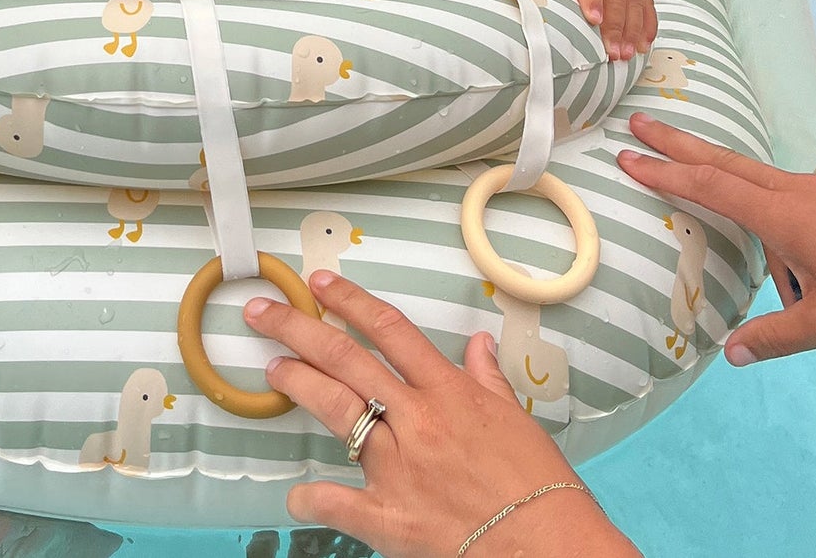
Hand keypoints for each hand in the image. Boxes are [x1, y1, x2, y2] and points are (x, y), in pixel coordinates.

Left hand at [243, 272, 635, 557]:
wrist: (551, 549)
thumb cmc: (540, 488)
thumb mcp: (517, 420)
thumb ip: (488, 379)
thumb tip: (479, 344)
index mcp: (449, 392)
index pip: (389, 330)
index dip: (350, 301)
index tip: (319, 283)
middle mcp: (418, 420)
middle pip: (347, 359)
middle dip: (299, 328)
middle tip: (263, 312)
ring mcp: (400, 466)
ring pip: (337, 410)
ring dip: (298, 384)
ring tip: (273, 368)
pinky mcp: (391, 517)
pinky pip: (339, 502)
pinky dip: (313, 498)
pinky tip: (295, 494)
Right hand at [619, 112, 815, 362]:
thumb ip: (776, 336)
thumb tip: (732, 354)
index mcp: (785, 217)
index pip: (710, 187)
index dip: (665, 173)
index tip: (628, 158)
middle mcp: (797, 193)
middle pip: (723, 160)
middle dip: (677, 141)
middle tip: (638, 123)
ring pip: (757, 179)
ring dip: (728, 186)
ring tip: (777, 269)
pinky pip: (787, 196)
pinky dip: (768, 211)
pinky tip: (800, 264)